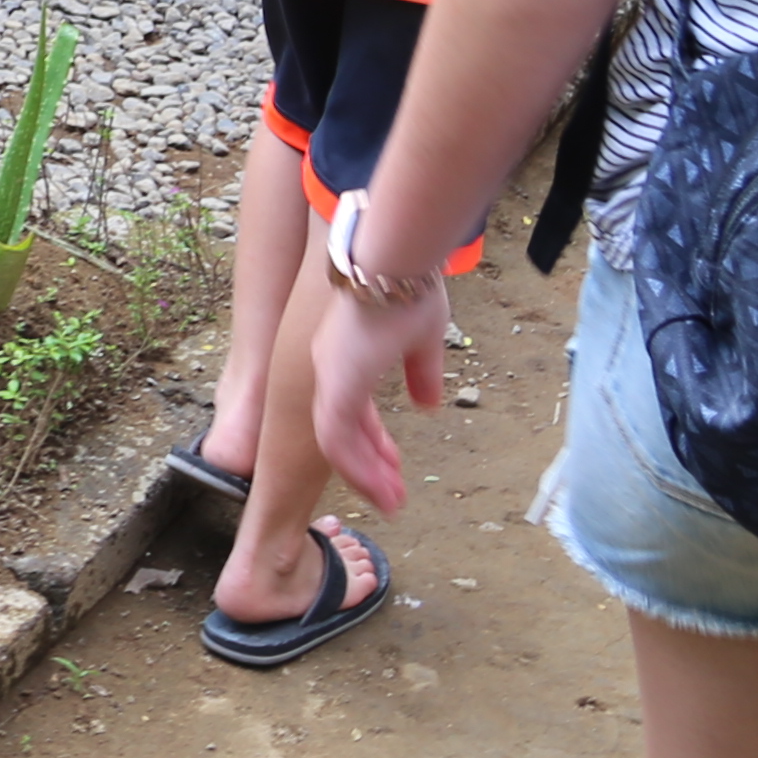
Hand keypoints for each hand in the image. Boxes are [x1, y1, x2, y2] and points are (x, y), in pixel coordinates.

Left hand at [297, 277, 450, 516]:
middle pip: (341, 431)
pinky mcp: (336, 379)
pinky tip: (379, 487)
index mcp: (349, 358)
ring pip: (334, 441)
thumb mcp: (422, 337)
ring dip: (364, 474)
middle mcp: (331, 368)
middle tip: (392, 495)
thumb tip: (428, 404)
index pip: (354, 412)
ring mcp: (329, 374)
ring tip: (392, 501)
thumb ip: (421, 372)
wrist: (398, 256)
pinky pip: (335, 437)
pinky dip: (356, 466)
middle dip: (368, 465)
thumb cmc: (409, 286)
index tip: (394, 467)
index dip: (373, 443)